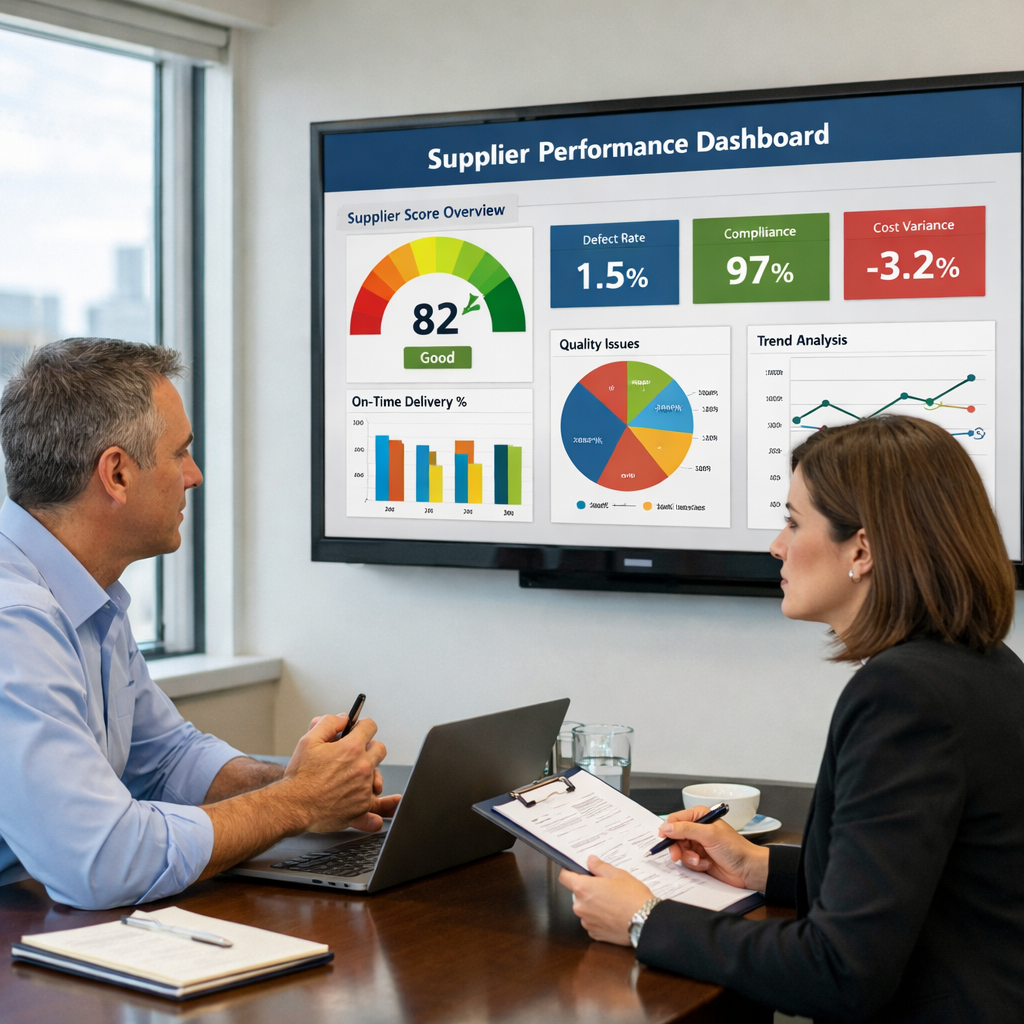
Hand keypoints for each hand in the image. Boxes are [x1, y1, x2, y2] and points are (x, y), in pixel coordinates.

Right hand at [283, 714, 398, 832]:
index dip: (362, 727)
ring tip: (347, 778)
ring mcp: (364, 787)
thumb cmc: (300, 777)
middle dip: (368, 748)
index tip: (359, 731)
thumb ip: (329, 723)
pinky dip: (363, 794)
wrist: (294, 807)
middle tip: (353, 755)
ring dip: (365, 773)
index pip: (370, 726)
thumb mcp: (308, 740)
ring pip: (375, 773)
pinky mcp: (363, 806)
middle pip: (380, 749)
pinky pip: (372, 796)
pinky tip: (349, 795)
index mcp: (351, 748)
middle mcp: (362, 767)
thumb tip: (343, 718)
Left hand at [558, 856, 653, 945]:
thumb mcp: (618, 874)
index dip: (570, 872)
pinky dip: (599, 918)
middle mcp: (580, 906)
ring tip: (612, 902)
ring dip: (593, 905)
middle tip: (605, 887)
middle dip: (588, 890)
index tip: (578, 871)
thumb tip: (590, 861)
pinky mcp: (594, 934)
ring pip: (585, 909)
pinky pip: (592, 922)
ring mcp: (586, 922)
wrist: (646, 922)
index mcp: (583, 888)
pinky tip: (613, 915)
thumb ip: (599, 867)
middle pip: (577, 894)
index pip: (564, 877)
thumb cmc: (632, 897)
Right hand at [659, 806, 768, 890]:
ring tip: (700, 861)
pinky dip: (695, 865)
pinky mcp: (699, 859)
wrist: (748, 870)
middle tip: (678, 855)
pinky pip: (687, 862)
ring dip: (689, 858)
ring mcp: (698, 845)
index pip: (676, 819)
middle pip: (675, 837)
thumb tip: (666, 827)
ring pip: (680, 851)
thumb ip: (686, 829)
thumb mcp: (709, 834)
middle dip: (678, 847)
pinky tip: (707, 865)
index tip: (663, 838)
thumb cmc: (735, 848)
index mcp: (700, 817)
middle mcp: (697, 830)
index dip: (668, 828)